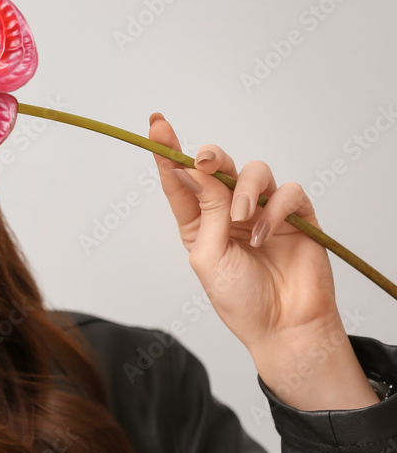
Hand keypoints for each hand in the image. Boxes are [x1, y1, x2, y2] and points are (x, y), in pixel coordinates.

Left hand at [147, 112, 378, 410]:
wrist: (283, 328)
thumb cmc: (240, 299)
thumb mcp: (208, 255)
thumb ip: (205, 210)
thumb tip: (195, 168)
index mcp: (198, 220)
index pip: (181, 179)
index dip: (167, 149)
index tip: (156, 124)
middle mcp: (228, 210)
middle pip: (218, 165)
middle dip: (210, 156)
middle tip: (204, 161)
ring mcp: (263, 210)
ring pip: (254, 171)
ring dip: (243, 190)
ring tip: (240, 220)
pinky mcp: (296, 216)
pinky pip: (287, 192)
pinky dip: (274, 209)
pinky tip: (264, 233)